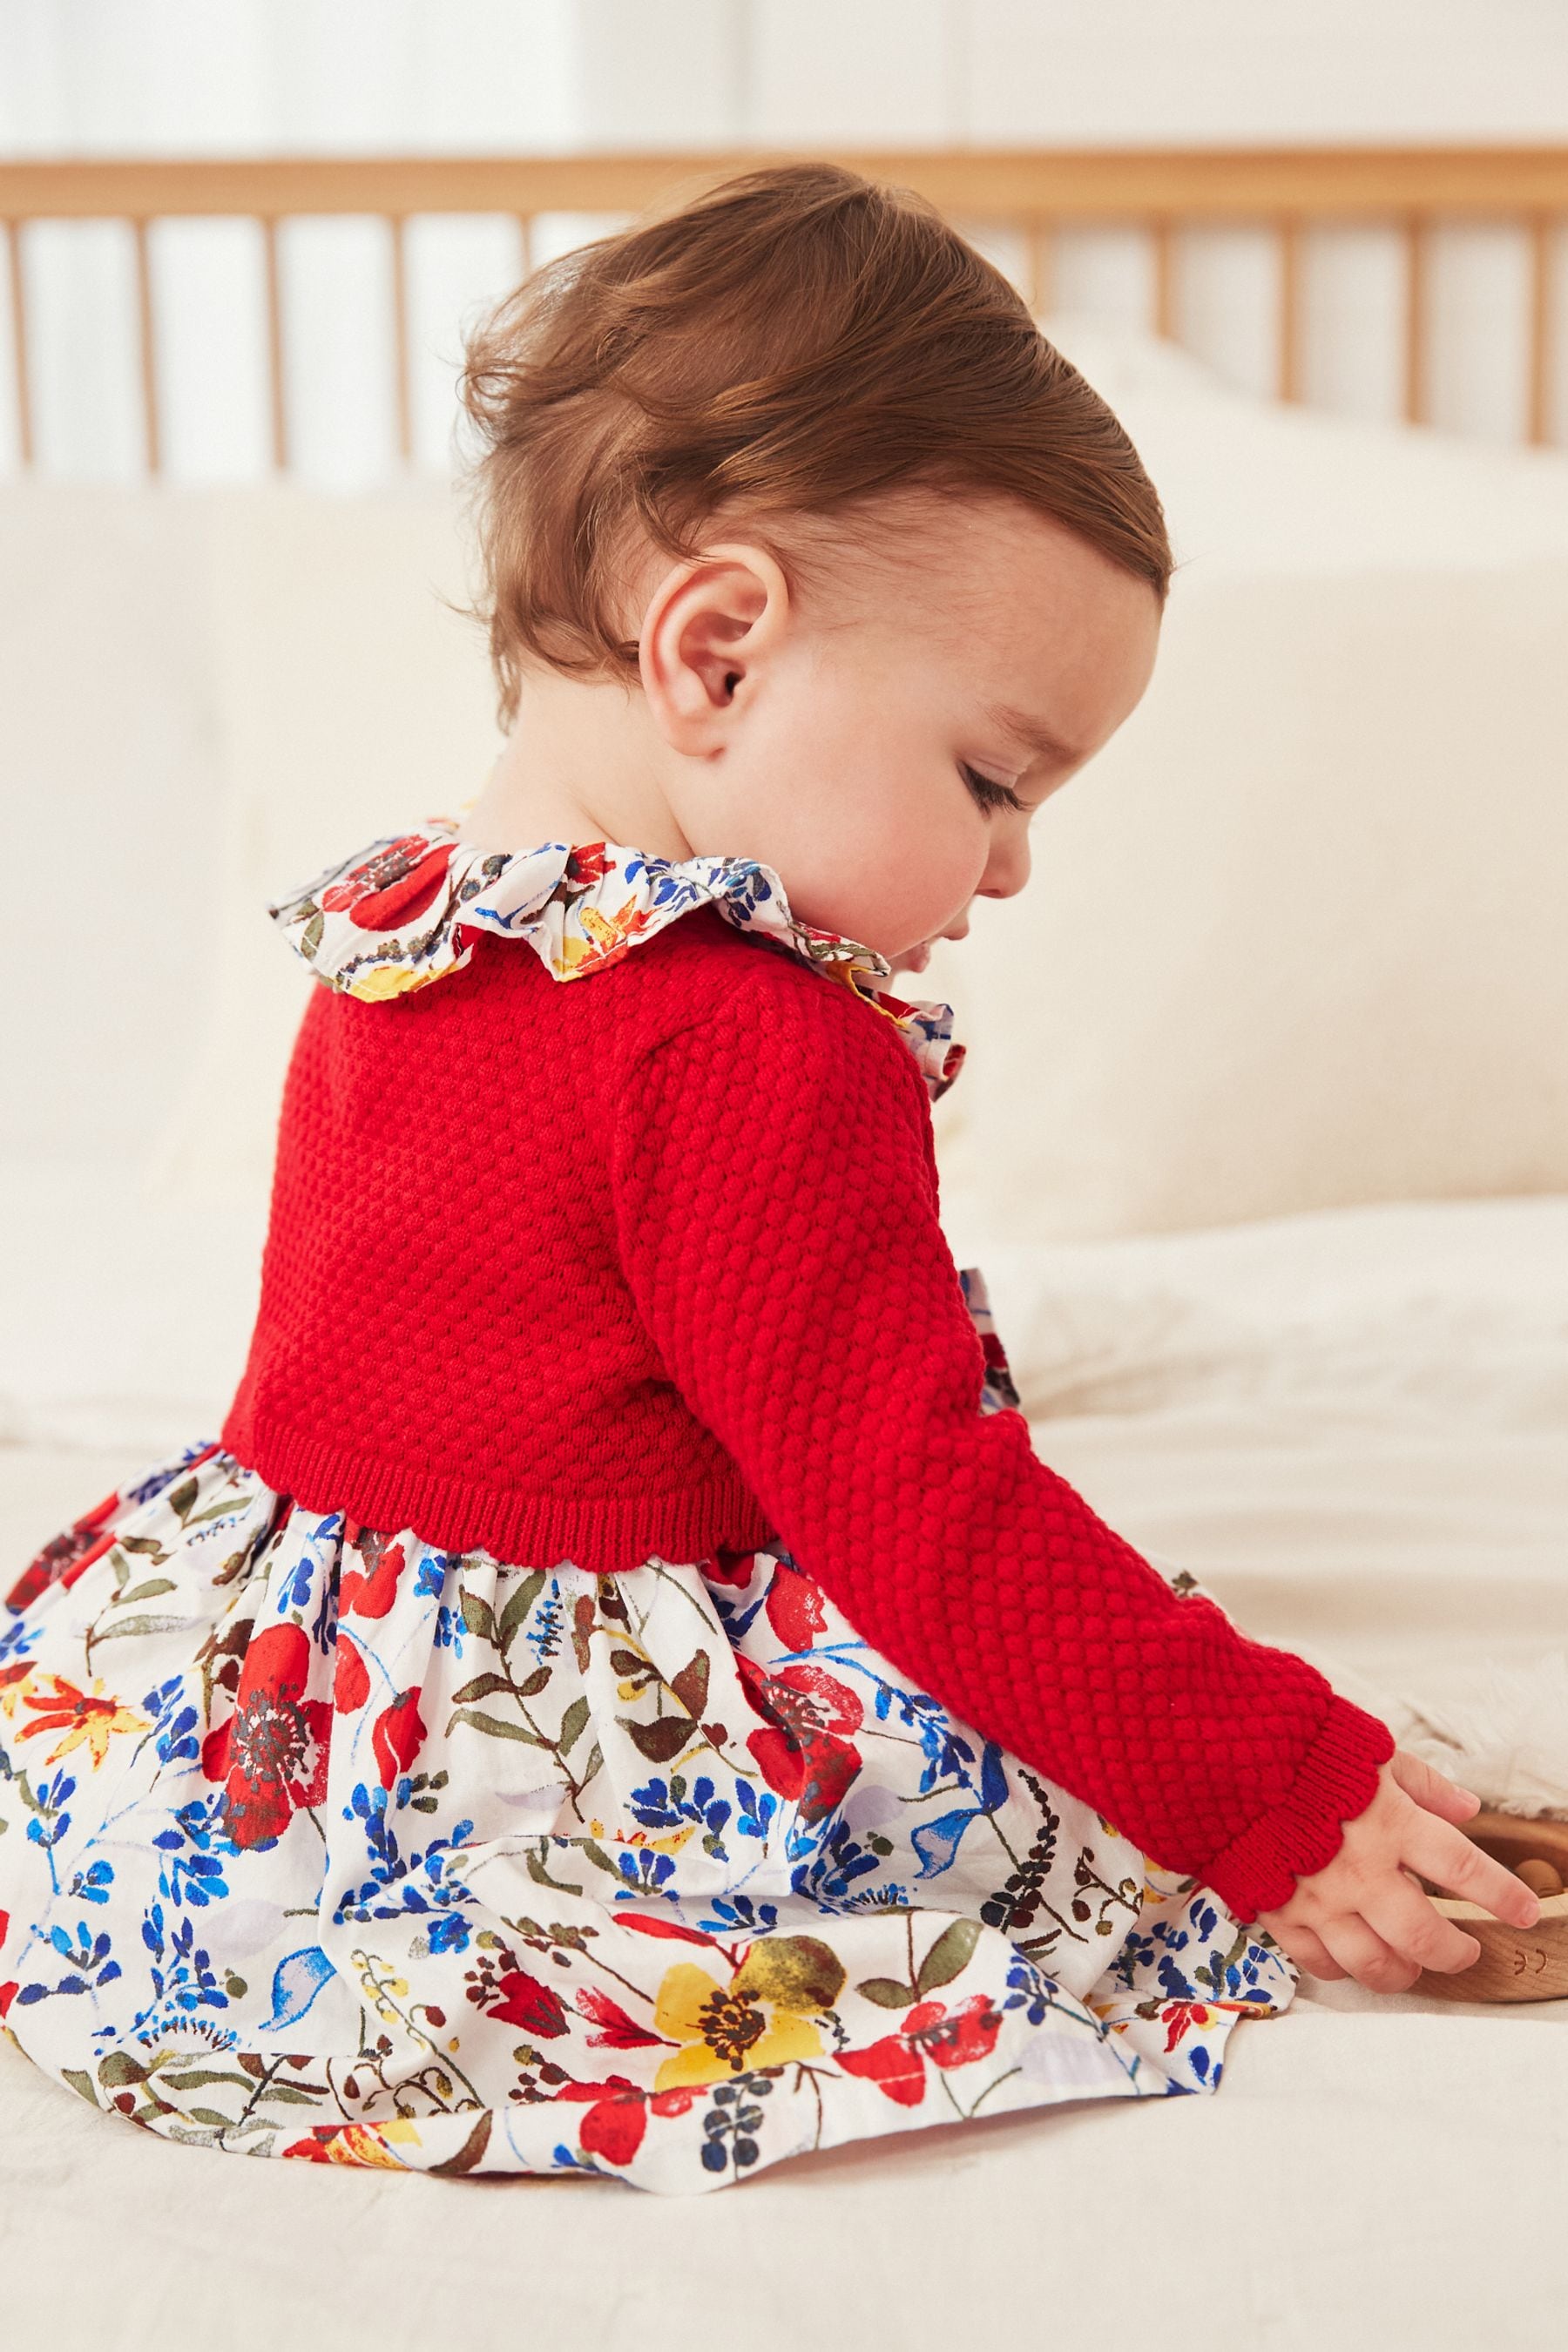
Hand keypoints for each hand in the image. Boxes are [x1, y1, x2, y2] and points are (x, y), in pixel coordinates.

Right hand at [1253, 1748, 1542, 1993]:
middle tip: (1464, 1948)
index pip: (1468, 1871)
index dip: (1504, 1896)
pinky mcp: (1278, 1914)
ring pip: (1376, 1966)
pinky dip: (1344, 1967)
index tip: (1524, 1910)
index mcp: (1390, 1822)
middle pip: (1426, 1938)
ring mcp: (1317, 1900)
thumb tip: (1465, 1807)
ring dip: (1404, 1971)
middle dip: (1456, 1952)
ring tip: (1412, 1962)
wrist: (1216, 1753)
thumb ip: (1422, 1784)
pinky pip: (1320, 1964)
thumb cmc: (1295, 1743)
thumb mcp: (1371, 1748)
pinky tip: (1353, 1954)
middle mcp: (1360, 1871)